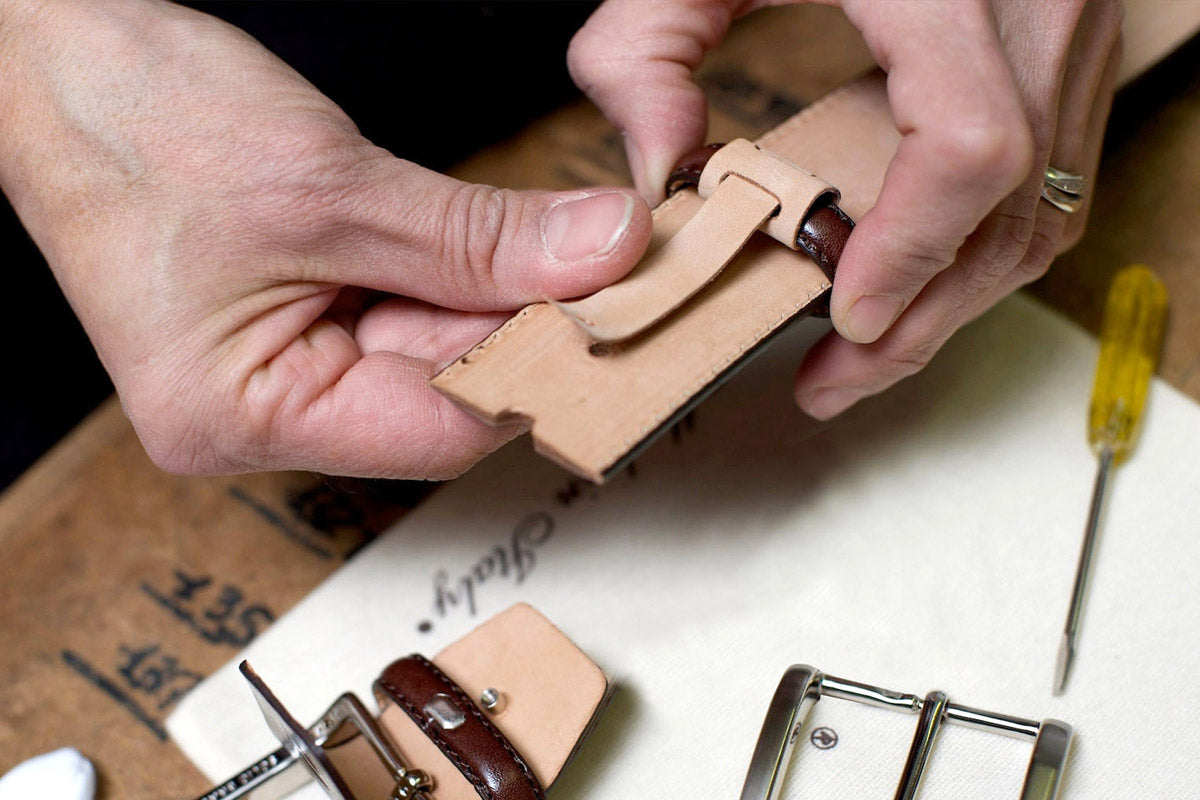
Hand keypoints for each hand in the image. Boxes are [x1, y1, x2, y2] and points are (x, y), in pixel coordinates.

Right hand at [0, 0, 650, 478]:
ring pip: (434, 347)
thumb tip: (603, 254)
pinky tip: (515, 240)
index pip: (436, 428)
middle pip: (442, 389)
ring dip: (501, 292)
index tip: (618, 316)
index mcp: (242, 416)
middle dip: (528, 324)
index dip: (536, 373)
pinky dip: (462, 272)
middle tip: (615, 263)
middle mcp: (264, 414)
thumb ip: (477, 235)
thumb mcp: (329, 185)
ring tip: (573, 242)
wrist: (54, 58)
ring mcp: (281, 367)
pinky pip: (406, 309)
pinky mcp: (299, 319)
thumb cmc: (135, 121)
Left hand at [568, 0, 1121, 417]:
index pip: (968, 148)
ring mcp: (1075, 32)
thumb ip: (643, 50)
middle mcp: (1039, 8)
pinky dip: (987, 248)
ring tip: (869, 348)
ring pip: (1045, 213)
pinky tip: (916, 276)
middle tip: (837, 378)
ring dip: (958, 299)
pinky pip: (1055, 181)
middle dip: (924, 318)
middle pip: (1013, 212)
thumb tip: (656, 174)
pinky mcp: (1076, 51)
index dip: (910, 252)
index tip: (844, 317)